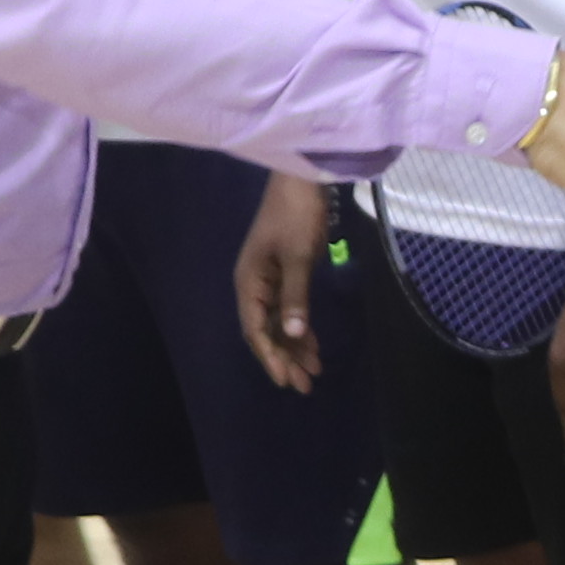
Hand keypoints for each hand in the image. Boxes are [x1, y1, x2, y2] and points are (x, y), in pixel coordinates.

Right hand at [234, 173, 335, 391]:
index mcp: (249, 281)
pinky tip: (314, 346)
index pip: (255, 329)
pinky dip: (302, 328)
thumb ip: (295, 297)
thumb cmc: (296, 214)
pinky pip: (290, 310)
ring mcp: (270, 280)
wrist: (302, 179)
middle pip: (266, 331)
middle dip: (285, 359)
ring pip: (280, 324)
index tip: (286, 381)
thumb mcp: (297, 257)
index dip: (270, 357)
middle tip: (306, 385)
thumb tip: (292, 335)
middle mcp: (255, 285)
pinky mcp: (285, 274)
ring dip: (295, 347)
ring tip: (315, 372)